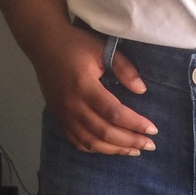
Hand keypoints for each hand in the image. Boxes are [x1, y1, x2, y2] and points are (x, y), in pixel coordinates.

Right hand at [32, 25, 157, 154]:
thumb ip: (124, 68)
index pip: (115, 113)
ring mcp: (63, 114)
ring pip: (91, 142)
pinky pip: (77, 142)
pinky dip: (95, 149)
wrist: (43, 43)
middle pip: (105, 132)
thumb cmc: (76, 44)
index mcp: (85, 86)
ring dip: (115, 150)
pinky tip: (111, 149)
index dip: (135, 124)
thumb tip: (141, 90)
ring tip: (134, 151)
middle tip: (149, 145)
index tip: (153, 130)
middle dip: (130, 142)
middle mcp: (73, 105)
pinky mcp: (59, 118)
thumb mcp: (102, 48)